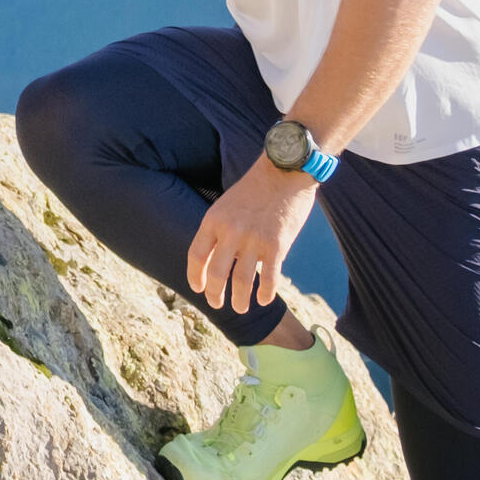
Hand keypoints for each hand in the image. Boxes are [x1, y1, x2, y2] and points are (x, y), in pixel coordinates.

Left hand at [188, 164, 316, 317]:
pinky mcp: (277, 245)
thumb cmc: (255, 188)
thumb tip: (215, 259)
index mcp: (213, 220)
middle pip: (217, 273)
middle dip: (215, 294)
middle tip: (218, 305)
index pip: (196, 255)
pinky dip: (266, 293)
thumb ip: (220, 230)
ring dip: (240, 300)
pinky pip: (269, 278)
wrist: (284, 170)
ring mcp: (253, 239)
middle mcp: (230, 231)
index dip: (195, 276)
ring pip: (242, 281)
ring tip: (242, 308)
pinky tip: (264, 300)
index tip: (198, 289)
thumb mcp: (227, 205)